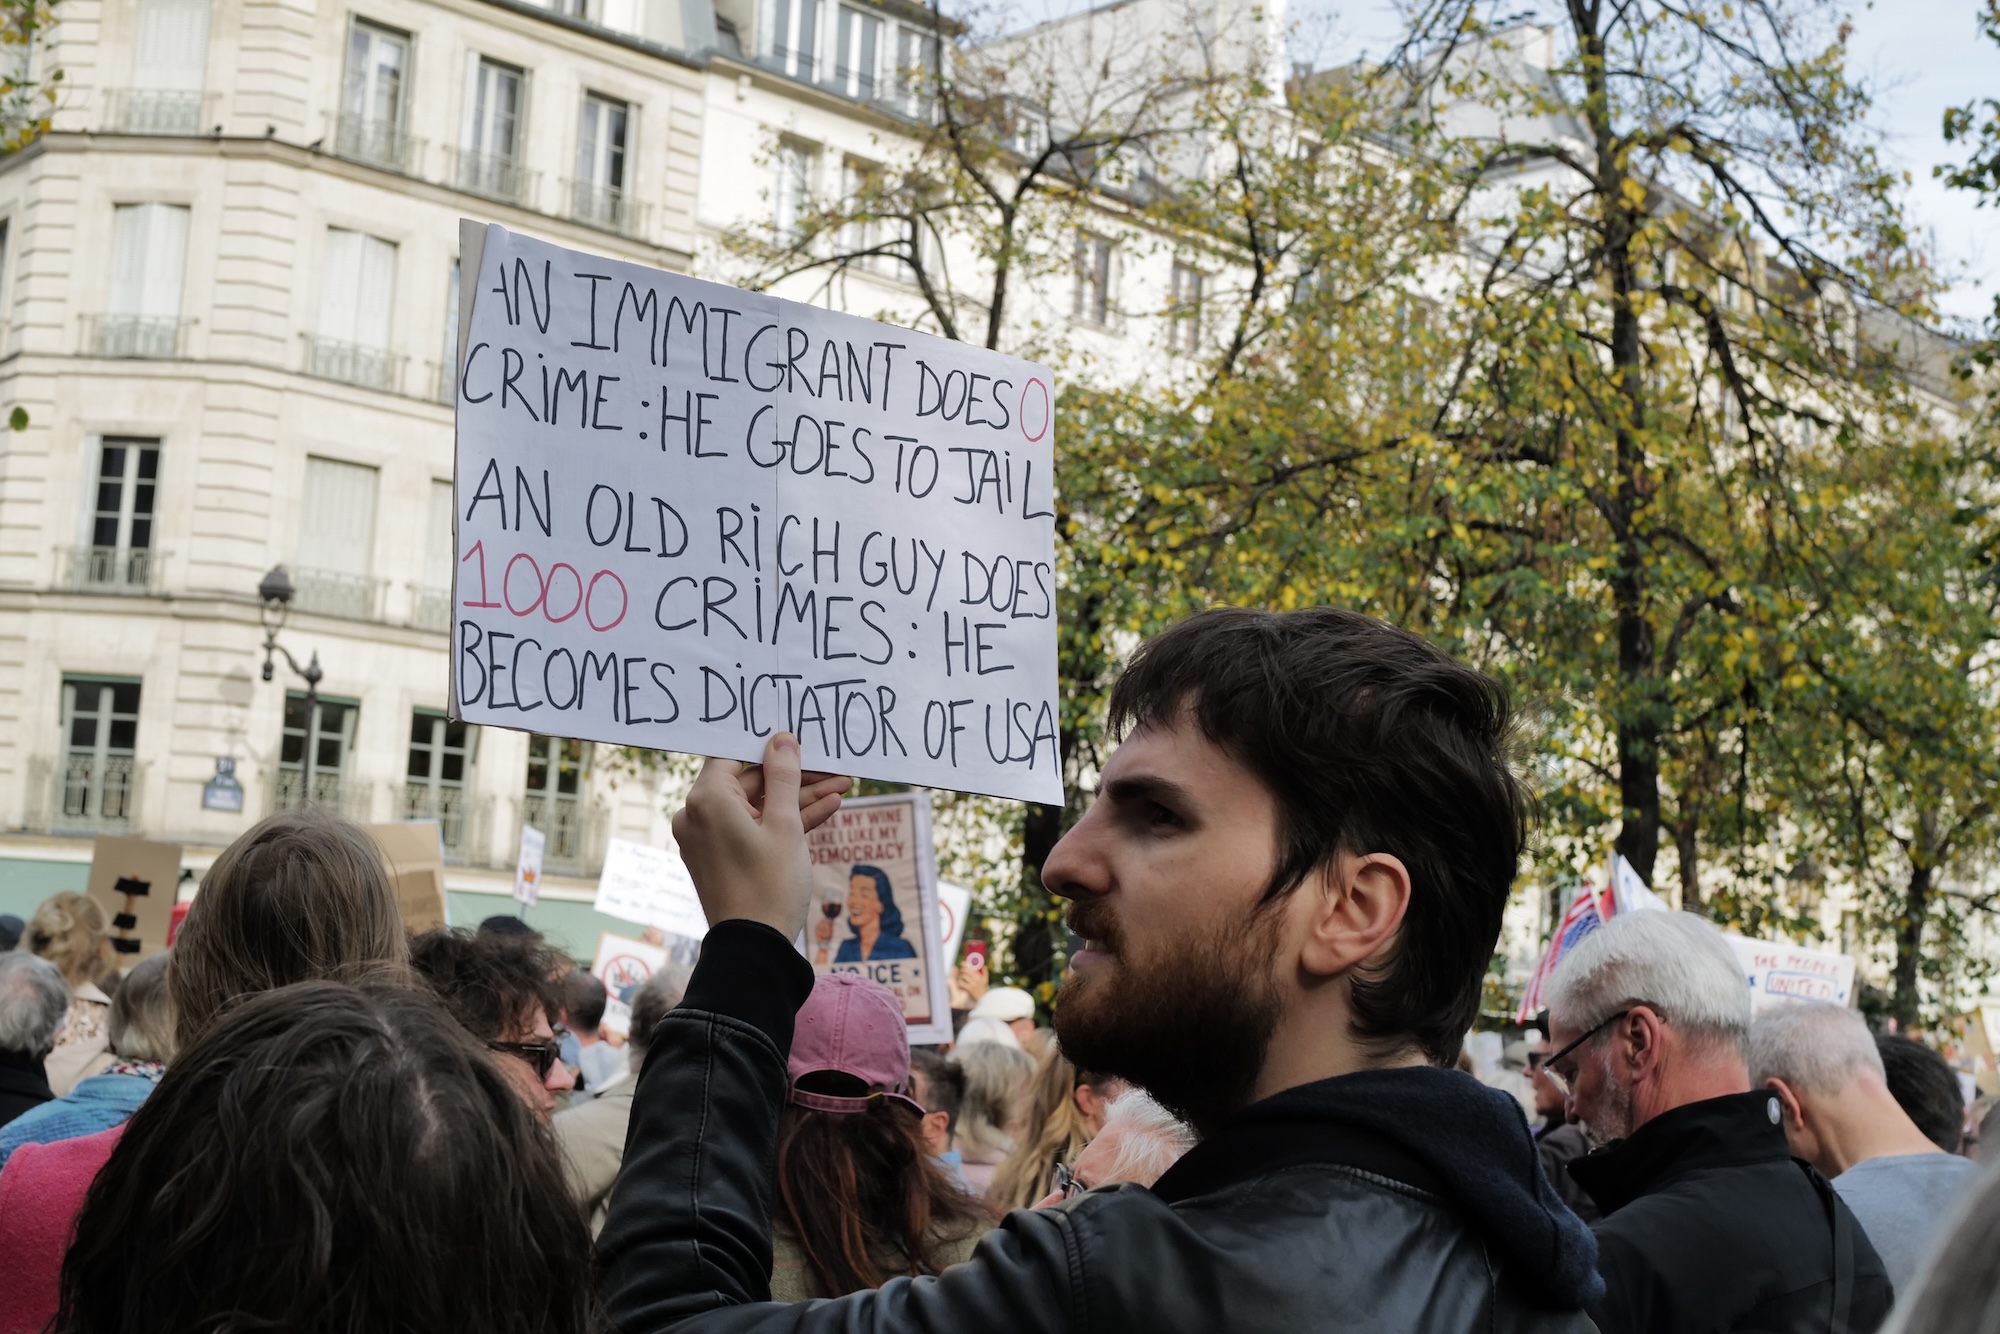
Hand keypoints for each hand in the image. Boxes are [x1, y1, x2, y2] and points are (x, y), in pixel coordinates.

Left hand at [671, 733, 850, 937]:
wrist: (755, 947)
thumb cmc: (770, 884)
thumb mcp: (785, 824)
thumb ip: (784, 777)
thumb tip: (781, 739)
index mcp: (706, 800)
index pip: (733, 755)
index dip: (766, 746)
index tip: (796, 740)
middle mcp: (698, 816)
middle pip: (749, 781)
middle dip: (794, 776)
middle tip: (832, 769)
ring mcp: (708, 838)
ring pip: (756, 806)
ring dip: (796, 798)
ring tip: (840, 788)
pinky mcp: (721, 857)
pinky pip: (752, 828)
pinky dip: (782, 821)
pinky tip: (825, 809)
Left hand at [957, 961, 989, 1002]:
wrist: (983, 998)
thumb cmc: (983, 989)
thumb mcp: (986, 980)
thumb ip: (985, 972)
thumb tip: (984, 966)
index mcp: (980, 976)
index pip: (972, 968)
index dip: (966, 965)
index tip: (963, 963)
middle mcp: (976, 979)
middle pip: (967, 971)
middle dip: (963, 969)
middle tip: (961, 970)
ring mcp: (972, 984)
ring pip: (964, 977)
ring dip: (962, 976)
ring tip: (962, 976)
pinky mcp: (969, 989)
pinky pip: (962, 983)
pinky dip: (960, 982)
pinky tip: (961, 982)